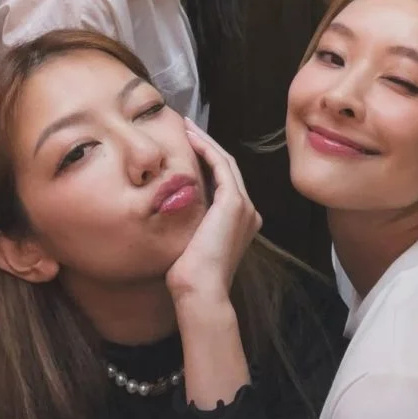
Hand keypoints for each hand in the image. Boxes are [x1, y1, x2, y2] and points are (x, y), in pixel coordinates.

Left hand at [165, 120, 261, 308]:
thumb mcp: (191, 242)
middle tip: (187, 127)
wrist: (201, 291)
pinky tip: (191, 139)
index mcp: (241, 221)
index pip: (225, 180)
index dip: (208, 159)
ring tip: (187, 127)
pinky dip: (207, 149)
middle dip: (207, 144)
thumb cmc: (190, 276)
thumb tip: (169, 210)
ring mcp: (244, 206)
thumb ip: (190, 222)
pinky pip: (221, 165)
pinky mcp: (234, 202)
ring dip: (206, 141)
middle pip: (227, 166)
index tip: (188, 144)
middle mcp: (248, 211)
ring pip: (225, 161)